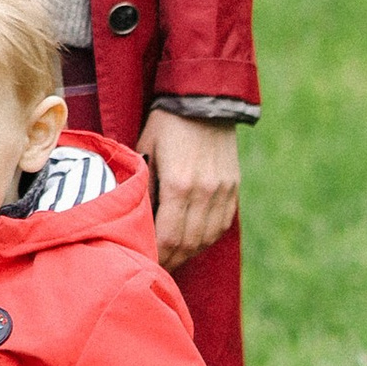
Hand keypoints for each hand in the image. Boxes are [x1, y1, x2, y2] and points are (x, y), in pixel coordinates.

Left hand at [139, 108, 238, 269]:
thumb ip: (142, 185)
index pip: (168, 237)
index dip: (156, 255)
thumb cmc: (166, 122)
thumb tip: (133, 216)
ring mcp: (223, 190)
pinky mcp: (233, 186)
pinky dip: (207, 238)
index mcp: (178, 184)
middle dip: (171, 260)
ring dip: (189, 253)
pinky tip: (193, 242)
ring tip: (173, 258)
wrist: (203, 97)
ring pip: (207, 238)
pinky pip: (222, 224)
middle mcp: (205, 191)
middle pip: (188, 243)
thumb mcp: (144, 149)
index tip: (143, 261)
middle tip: (155, 268)